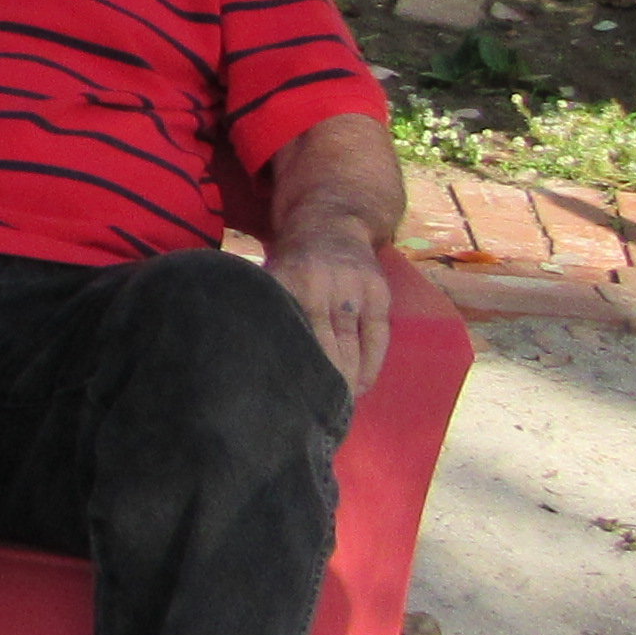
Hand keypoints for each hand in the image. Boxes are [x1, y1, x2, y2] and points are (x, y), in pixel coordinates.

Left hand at [264, 225, 394, 396]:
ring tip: (337, 404)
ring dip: (346, 379)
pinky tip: (361, 386)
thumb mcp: (271, 279)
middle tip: (313, 411)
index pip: (289, 336)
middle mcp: (318, 284)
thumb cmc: (293, 265)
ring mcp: (352, 286)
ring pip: (351, 345)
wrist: (330, 222)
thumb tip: (257, 367)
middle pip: (322, 346)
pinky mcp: (377, 290)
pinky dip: (371, 365)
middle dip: (319, 381)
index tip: (287, 400)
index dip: (291, 371)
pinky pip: (378, 336)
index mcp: (284, 283)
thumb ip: (269, 314)